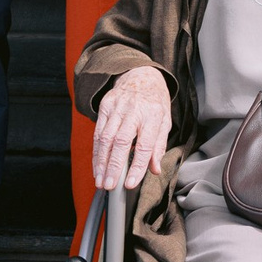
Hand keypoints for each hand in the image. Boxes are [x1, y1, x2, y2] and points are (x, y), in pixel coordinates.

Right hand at [91, 65, 172, 189]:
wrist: (141, 75)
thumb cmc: (154, 102)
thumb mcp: (165, 121)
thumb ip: (159, 146)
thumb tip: (155, 169)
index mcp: (152, 115)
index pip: (145, 145)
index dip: (137, 166)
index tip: (130, 184)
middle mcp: (134, 110)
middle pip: (121, 141)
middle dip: (114, 167)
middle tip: (110, 186)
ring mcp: (117, 107)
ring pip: (105, 138)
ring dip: (101, 163)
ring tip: (101, 182)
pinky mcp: (105, 106)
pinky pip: (98, 133)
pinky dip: (96, 153)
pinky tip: (97, 167)